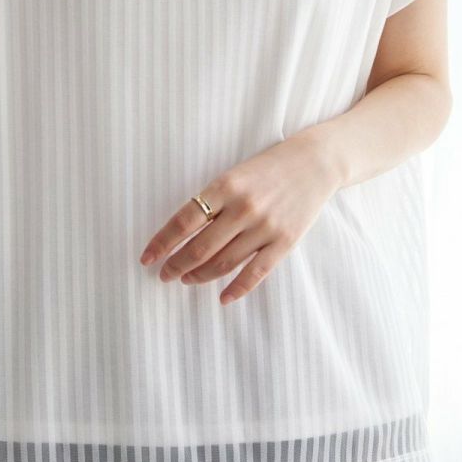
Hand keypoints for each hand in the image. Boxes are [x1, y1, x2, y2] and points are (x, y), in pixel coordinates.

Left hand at [138, 133, 340, 304]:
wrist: (315, 163)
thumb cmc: (268, 169)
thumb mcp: (234, 175)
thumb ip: (212, 201)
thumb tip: (182, 233)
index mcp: (225, 186)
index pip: (184, 221)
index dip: (162, 242)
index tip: (147, 258)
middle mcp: (243, 208)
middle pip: (200, 247)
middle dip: (176, 265)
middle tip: (164, 275)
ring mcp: (265, 227)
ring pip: (224, 263)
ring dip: (200, 276)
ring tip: (186, 280)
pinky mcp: (285, 242)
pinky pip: (255, 273)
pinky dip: (236, 289)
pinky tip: (221, 297)